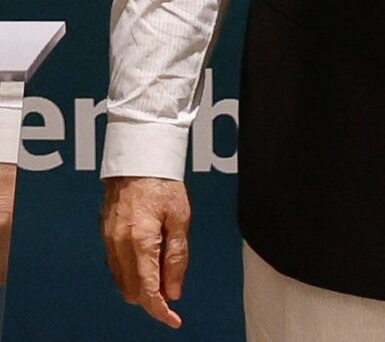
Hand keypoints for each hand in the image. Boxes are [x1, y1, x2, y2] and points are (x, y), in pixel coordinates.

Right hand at [101, 176, 189, 328]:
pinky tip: (150, 265)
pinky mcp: (106, 238)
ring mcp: (109, 242)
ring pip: (123, 282)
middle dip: (153, 300)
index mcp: (140, 242)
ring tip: (165, 276)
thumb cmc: (162, 185)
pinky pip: (118, 267)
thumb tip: (174, 290)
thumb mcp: (181, 219)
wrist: (137, 162)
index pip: (148, 290)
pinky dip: (134, 274)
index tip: (174, 320)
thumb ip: (177, 256)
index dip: (161, 311)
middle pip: (133, 291)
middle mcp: (119, 246)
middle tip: (174, 294)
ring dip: (143, 288)